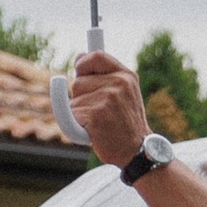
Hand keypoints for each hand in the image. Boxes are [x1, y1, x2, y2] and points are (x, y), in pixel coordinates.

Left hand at [68, 48, 149, 166]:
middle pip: (78, 81)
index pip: (96, 56)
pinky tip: (91, 131)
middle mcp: (118, 84)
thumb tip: (79, 56)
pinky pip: (70, 115)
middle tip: (98, 112)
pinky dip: (74, 126)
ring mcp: (107, 98)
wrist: (136, 150)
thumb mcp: (124, 93)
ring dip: (78, 113)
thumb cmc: (125, 123)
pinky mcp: (95, 114)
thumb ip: (105, 76)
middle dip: (80, 97)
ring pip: (72, 100)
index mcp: (126, 76)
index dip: (83, 63)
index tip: (79, 70)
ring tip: (97, 122)